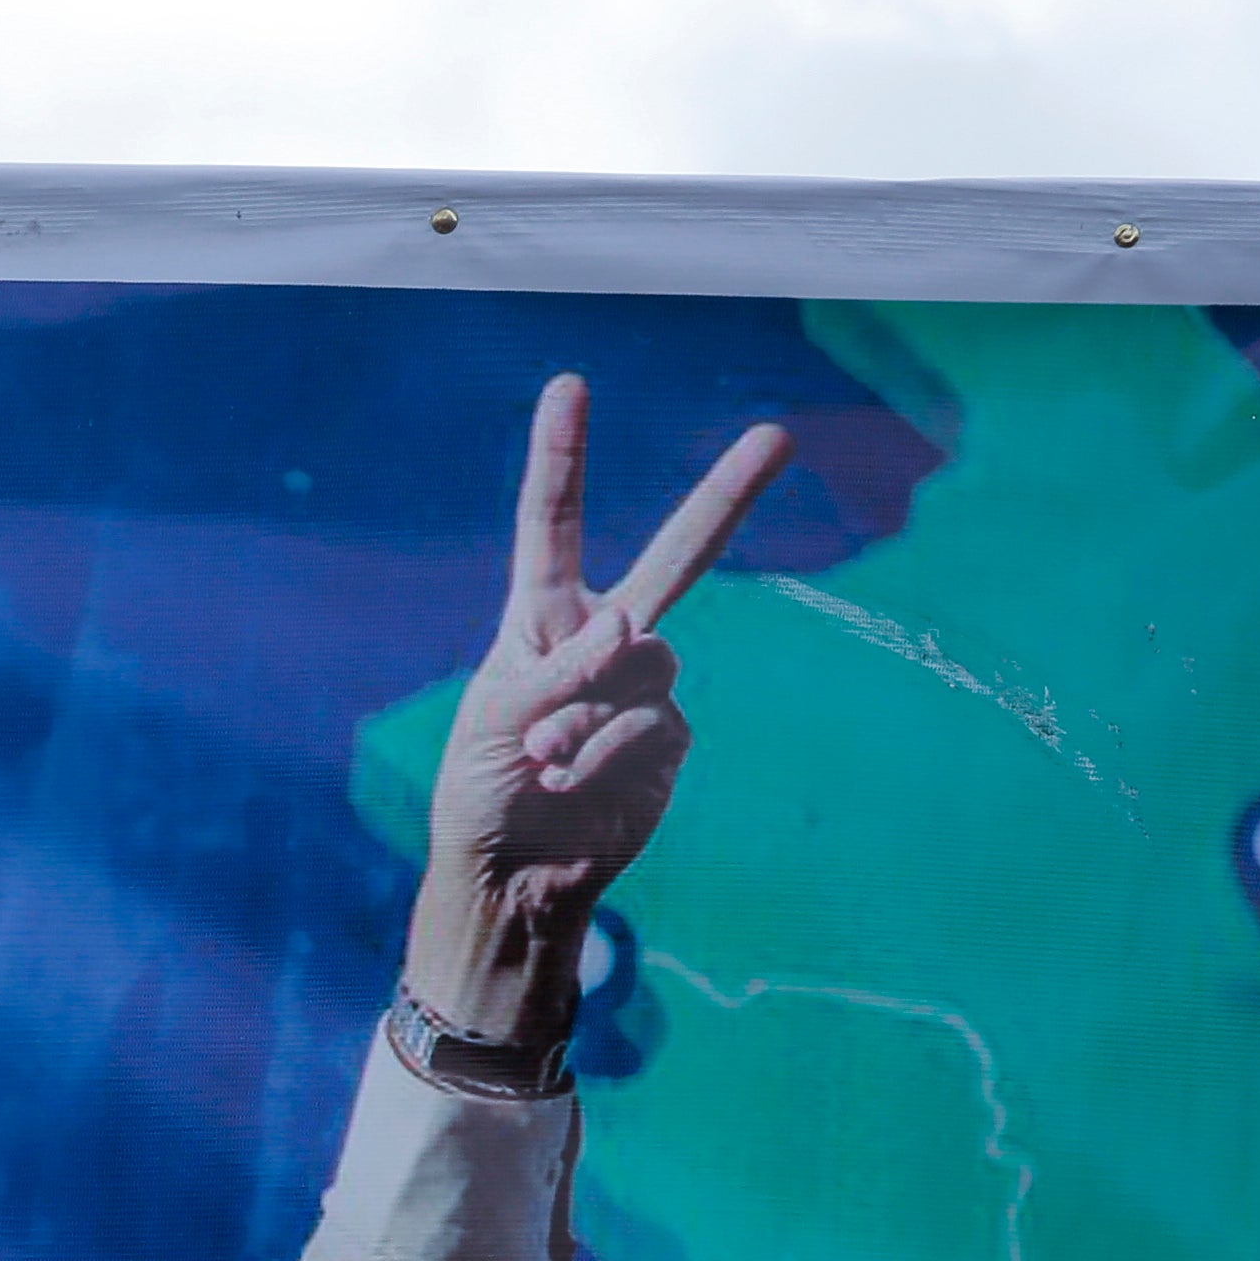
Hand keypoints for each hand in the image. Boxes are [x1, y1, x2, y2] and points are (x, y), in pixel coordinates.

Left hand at [402, 376, 791, 1048]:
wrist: (514, 876)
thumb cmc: (482, 791)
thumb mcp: (493, 723)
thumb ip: (557, 669)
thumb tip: (629, 626)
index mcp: (540, 617)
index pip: (550, 525)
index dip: (563, 456)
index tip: (571, 384)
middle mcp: (601, 638)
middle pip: (674, 557)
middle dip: (728, 498)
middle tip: (778, 436)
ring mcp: (644, 687)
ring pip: (648, 665)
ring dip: (590, 713)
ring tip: (542, 761)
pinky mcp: (669, 738)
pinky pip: (654, 725)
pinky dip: (606, 755)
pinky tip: (568, 785)